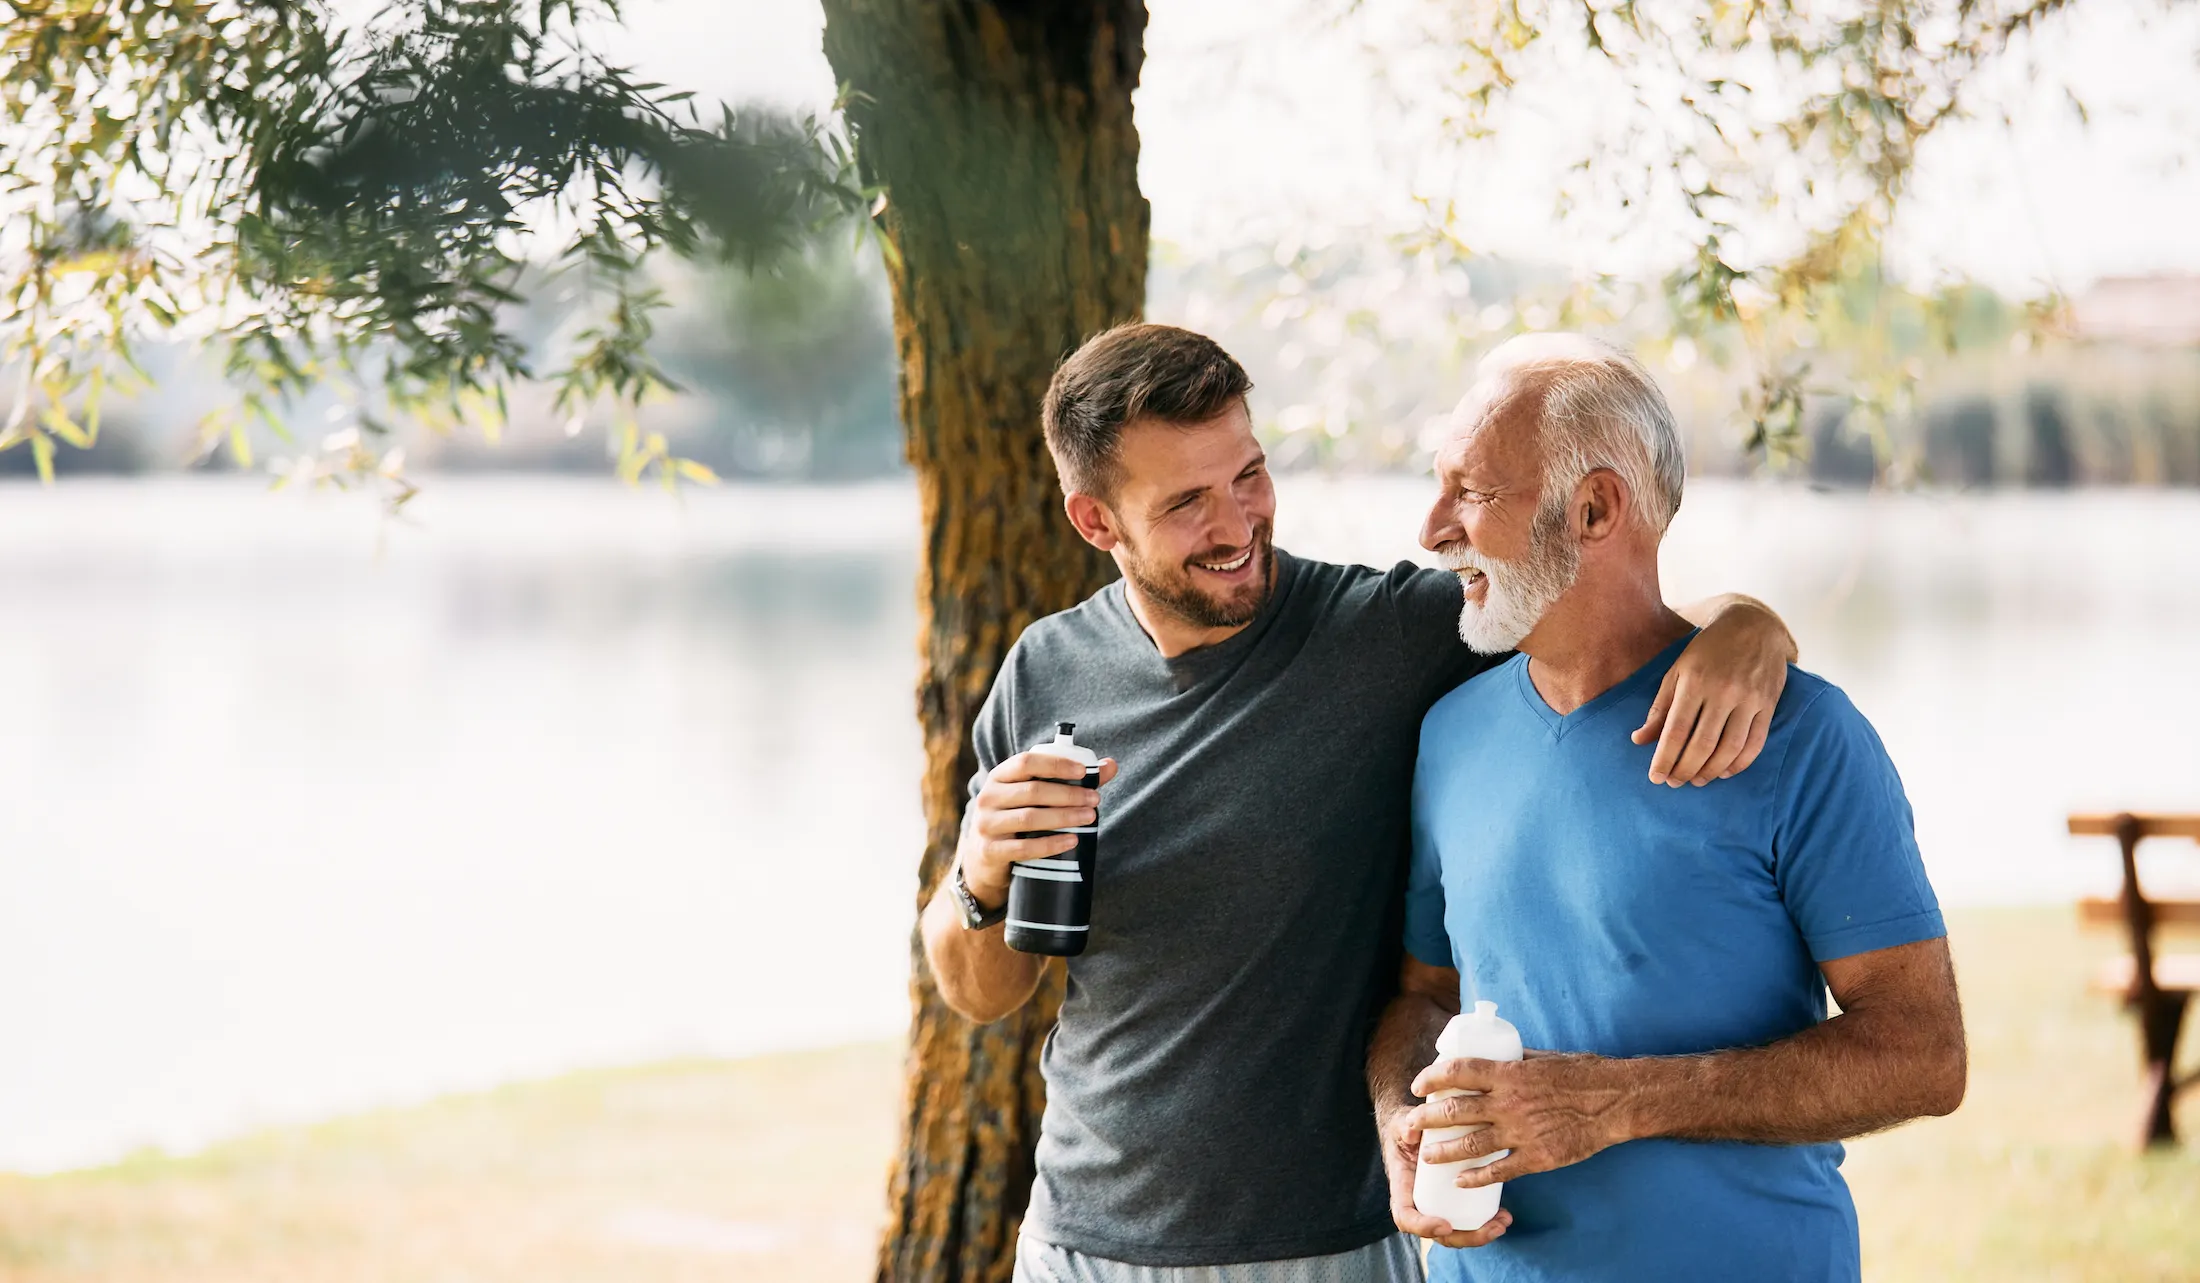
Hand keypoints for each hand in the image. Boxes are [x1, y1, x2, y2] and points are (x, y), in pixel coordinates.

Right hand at [956, 751, 1118, 905]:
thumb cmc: (1017, 818)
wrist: (984, 859)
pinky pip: (1024, 848)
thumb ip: (1071, 780)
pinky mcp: (990, 851)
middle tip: (1094, 800)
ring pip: (1029, 818)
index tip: (1083, 771)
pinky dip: (1051, 844)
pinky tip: (1072, 840)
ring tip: (1089, 818)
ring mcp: (986, 825)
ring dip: (1063, 817)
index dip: (1056, 764)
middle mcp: (988, 797)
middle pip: (1032, 791)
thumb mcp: (1034, 796)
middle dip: (1068, 794)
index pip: (1027, 762)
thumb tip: (1110, 765)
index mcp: (1000, 777)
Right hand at [1379, 1107, 1512, 1248]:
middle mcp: (1418, 1202)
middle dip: (1466, 1237)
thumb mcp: (1401, 1123)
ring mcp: (1436, 1204)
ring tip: (1503, 1222)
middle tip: (1493, 1228)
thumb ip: (1404, 1126)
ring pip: (1455, 1231)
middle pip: (1438, 1234)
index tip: (1446, 1224)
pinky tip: (1504, 1215)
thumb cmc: (1405, 1128)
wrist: (1413, 1126)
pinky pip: (1465, 1220)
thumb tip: (1412, 1131)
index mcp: (1403, 1187)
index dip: (1423, 1226)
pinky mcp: (1452, 1200)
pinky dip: (1484, 1222)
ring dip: (1480, 1234)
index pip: (1405, 1216)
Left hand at [1407, 1054, 1629, 1189]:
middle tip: (1410, 1126)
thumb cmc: (1582, 1074)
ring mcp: (1522, 1132)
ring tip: (1427, 1156)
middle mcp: (1509, 1103)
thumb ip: (1514, 1059)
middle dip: (1425, 1119)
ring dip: (1443, 1152)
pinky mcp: (1537, 1157)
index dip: (1431, 1076)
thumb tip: (1491, 1053)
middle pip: (1455, 1110)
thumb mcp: (1542, 1057)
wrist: (1616, 1101)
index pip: (1458, 1071)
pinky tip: (1461, 1180)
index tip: (1418, 1084)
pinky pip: (1499, 1170)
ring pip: (1470, 1145)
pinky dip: (1476, 1177)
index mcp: (1509, 1073)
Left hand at [1632, 605, 1791, 785]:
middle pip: (1703, 743)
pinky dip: (1739, 763)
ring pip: (1730, 748)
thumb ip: (1660, 707)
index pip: (1677, 730)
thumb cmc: (1708, 650)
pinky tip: (1724, 771)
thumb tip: (1639, 740)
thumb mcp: (1678, 671)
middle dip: (1685, 769)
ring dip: (1711, 770)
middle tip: (1674, 782)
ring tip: (1696, 780)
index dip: (1665, 757)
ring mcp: (1749, 699)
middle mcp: (1723, 691)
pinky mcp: (1768, 704)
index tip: (1655, 777)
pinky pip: (1755, 743)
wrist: (1754, 626)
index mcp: (1695, 681)